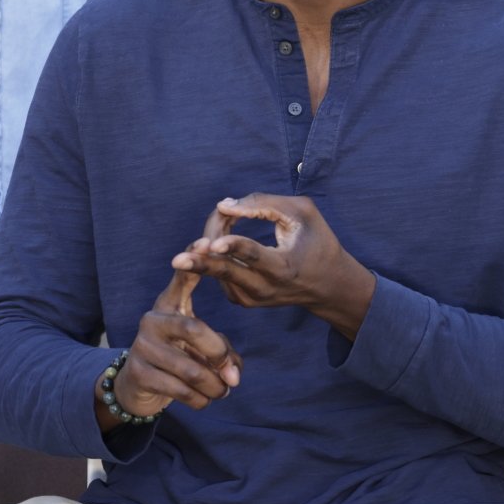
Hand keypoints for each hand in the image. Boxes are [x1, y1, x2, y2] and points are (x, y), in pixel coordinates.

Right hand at [111, 213, 242, 420]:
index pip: (183, 278)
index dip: (194, 259)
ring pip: (191, 369)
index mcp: (169, 305)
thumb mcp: (201, 348)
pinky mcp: (139, 372)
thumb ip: (221, 352)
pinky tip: (204, 400)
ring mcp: (143, 346)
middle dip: (219, 354)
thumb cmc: (179, 359)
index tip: (207, 242)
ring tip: (222, 392)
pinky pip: (180, 389)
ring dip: (213, 387)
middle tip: (233, 377)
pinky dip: (200, 399)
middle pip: (194, 329)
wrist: (138, 387)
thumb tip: (232, 376)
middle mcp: (152, 320)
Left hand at [170, 194, 376, 337]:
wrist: (327, 284)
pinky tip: (224, 236)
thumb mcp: (301, 213)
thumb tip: (223, 206)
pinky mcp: (240, 300)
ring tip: (225, 218)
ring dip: (211, 240)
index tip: (213, 244)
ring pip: (217, 268)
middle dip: (201, 264)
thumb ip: (263, 204)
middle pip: (226, 273)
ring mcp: (250, 298)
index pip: (253, 255)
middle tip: (177, 260)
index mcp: (284, 267)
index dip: (233, 246)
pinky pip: (218, 273)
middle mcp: (264, 288)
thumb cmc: (316, 241)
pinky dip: (215, 251)